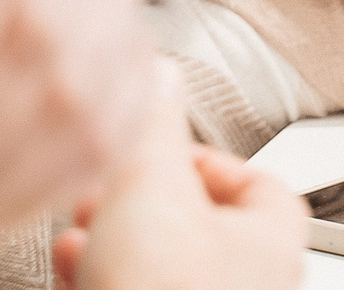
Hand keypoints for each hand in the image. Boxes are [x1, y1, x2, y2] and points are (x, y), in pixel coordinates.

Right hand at [54, 69, 305, 289]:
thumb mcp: (148, 188)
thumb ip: (152, 126)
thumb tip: (160, 74)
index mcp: (273, 246)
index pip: (260, 184)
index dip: (203, 160)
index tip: (158, 149)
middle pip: (199, 231)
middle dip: (140, 204)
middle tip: (105, 191)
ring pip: (161, 275)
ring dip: (113, 246)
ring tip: (76, 232)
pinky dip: (100, 285)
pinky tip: (69, 275)